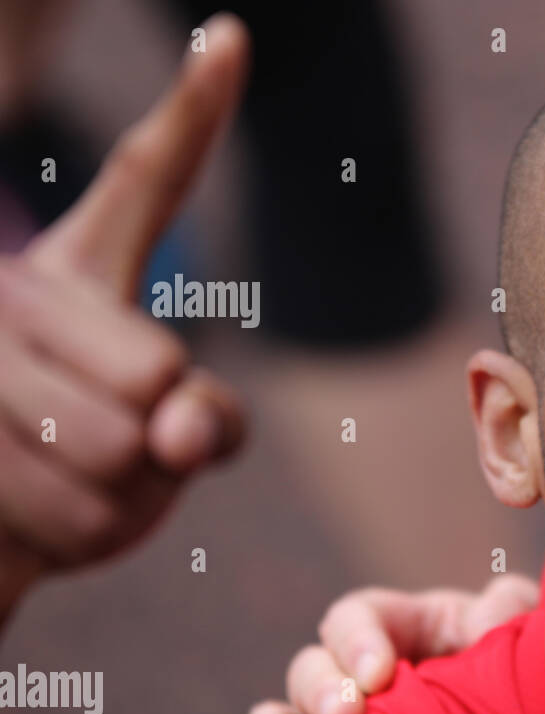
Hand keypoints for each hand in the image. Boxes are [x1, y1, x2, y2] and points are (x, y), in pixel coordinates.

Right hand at [0, 15, 248, 618]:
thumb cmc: (80, 475)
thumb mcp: (169, 440)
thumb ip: (209, 420)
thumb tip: (184, 427)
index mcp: (73, 276)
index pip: (148, 181)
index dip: (195, 110)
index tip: (234, 35)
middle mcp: (11, 294)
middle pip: (163, 377)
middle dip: (160, 453)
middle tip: (103, 456)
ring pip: (125, 455)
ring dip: (121, 506)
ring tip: (65, 487)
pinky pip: (78, 511)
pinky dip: (78, 543)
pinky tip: (30, 522)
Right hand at [242, 574, 540, 713]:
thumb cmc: (523, 678)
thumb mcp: (522, 638)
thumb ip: (510, 614)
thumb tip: (492, 612)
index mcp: (407, 626)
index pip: (359, 616)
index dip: (358, 638)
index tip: (379, 673)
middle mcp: (363, 671)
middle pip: (316, 663)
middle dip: (324, 688)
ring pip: (288, 713)